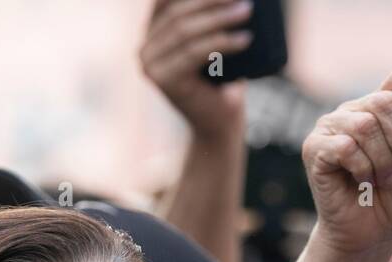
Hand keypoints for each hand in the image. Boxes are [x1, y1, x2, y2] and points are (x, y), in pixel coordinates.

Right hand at [140, 0, 248, 139]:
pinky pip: (193, 53)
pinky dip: (221, 43)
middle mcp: (145, 48)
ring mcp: (150, 65)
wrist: (219, 120)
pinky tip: (245, 40)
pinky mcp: (163, 80)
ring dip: (219, 19)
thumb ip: (207, 16)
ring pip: (185, 32)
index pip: (166, 1)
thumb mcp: (212, 39)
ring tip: (246, 12)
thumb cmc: (221, 77)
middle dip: (211, 1)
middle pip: (178, 14)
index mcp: (153, 33)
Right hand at [303, 68, 391, 255]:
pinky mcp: (313, 149)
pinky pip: (344, 146)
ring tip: (380, 180)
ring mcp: (329, 128)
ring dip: (382, 161)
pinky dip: (362, 169)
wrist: (373, 234)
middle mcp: (352, 110)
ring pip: (364, 125)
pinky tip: (361, 182)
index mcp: (378, 105)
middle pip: (384, 101)